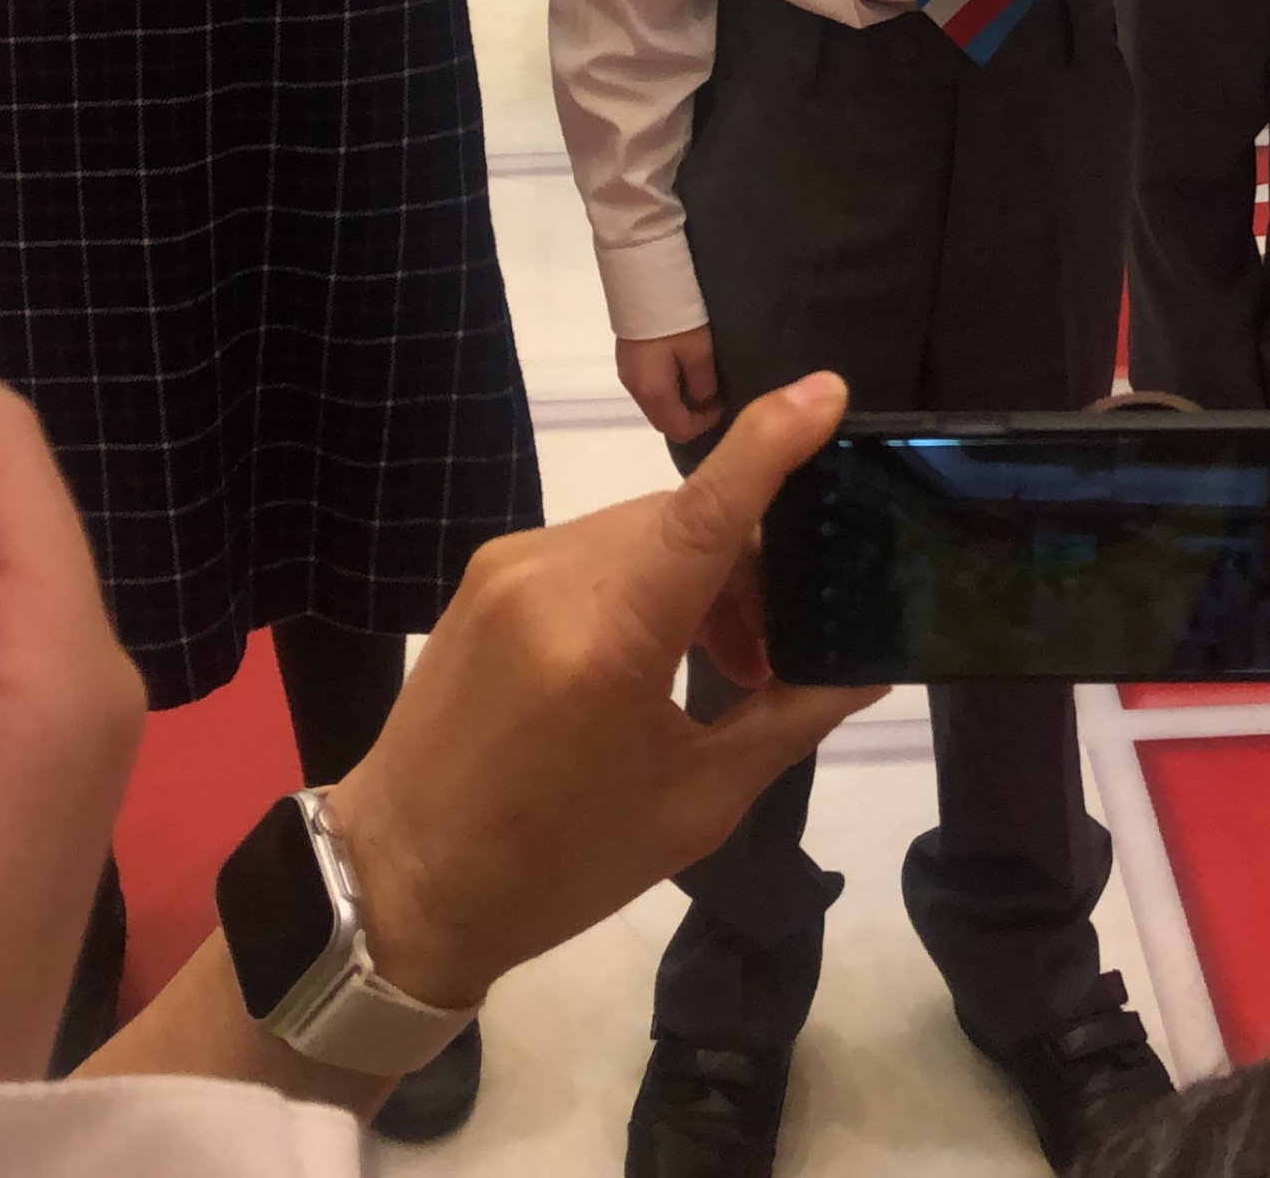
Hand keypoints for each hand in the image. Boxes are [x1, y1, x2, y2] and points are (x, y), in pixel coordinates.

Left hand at [330, 373, 871, 1012]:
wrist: (402, 878)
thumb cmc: (557, 863)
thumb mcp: (693, 805)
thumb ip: (785, 719)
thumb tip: (867, 665)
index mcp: (606, 639)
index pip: (704, 513)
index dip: (769, 445)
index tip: (827, 390)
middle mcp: (552, 575)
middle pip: (684, 521)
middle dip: (750, 567)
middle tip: (777, 655)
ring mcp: (511, 563)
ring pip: (642, 529)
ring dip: (698, 574)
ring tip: (724, 667)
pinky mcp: (488, 570)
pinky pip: (595, 547)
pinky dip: (644, 578)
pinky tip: (656, 653)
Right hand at [616, 327, 724, 440]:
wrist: (644, 278)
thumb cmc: (676, 318)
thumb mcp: (700, 351)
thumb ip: (703, 385)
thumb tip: (704, 402)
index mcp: (652, 393)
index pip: (679, 431)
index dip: (705, 424)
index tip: (724, 403)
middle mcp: (634, 390)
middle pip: (665, 421)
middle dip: (691, 416)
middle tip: (714, 394)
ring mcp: (627, 374)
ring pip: (657, 404)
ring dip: (680, 401)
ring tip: (701, 379)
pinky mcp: (627, 359)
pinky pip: (650, 387)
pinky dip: (668, 387)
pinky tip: (682, 367)